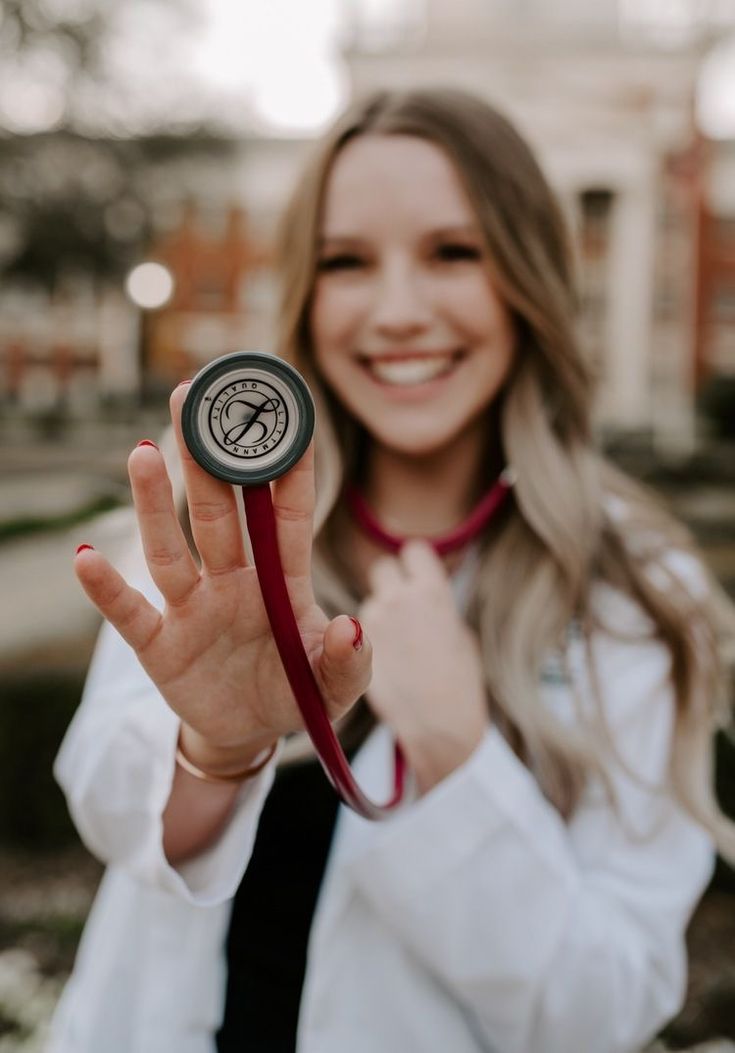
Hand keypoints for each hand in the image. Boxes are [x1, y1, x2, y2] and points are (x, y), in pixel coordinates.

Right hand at [74, 382, 371, 771]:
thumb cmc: (298, 691)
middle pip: (219, 513)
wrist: (252, 734)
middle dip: (208, 460)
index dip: (289, 469)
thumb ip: (349, 660)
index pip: (287, 515)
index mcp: (282, 581)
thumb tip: (350, 627)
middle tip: (194, 399)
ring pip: (172, 547)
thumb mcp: (337, 686)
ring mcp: (194, 609)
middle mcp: (234, 582)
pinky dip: (106, 589)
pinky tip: (86, 556)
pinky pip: (131, 612)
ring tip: (144, 451)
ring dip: (156, 503)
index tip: (288, 416)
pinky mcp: (160, 645)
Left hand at [359, 540, 488, 792]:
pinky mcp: (351, 644)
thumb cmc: (459, 684)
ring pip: (371, 602)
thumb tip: (425, 594)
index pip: (413, 551)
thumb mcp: (460, 635)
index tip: (417, 574)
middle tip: (404, 607)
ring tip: (400, 649)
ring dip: (380, 615)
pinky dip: (366, 639)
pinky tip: (386, 663)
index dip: (415, 564)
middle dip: (392, 583)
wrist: (436, 726)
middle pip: (384, 569)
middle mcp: (397, 598)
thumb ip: (437, 607)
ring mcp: (371, 620)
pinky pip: (358, 629)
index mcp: (432, 592)